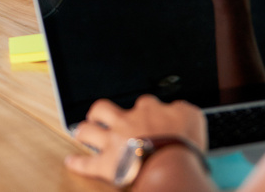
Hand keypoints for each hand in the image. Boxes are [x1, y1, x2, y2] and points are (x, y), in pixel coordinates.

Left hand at [66, 96, 206, 182]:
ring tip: (82, 132)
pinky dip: (78, 163)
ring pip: (89, 130)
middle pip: (105, 108)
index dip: (144, 108)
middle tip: (100, 116)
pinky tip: (71, 161)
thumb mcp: (193, 117)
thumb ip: (183, 109)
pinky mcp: (107, 163)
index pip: (144, 102)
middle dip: (100, 112)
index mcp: (148, 110)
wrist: (170, 163)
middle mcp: (126, 121)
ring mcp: (113, 142)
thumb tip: (178, 108)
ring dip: (84, 131)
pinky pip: (87, 163)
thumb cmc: (183, 143)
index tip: (146, 114)